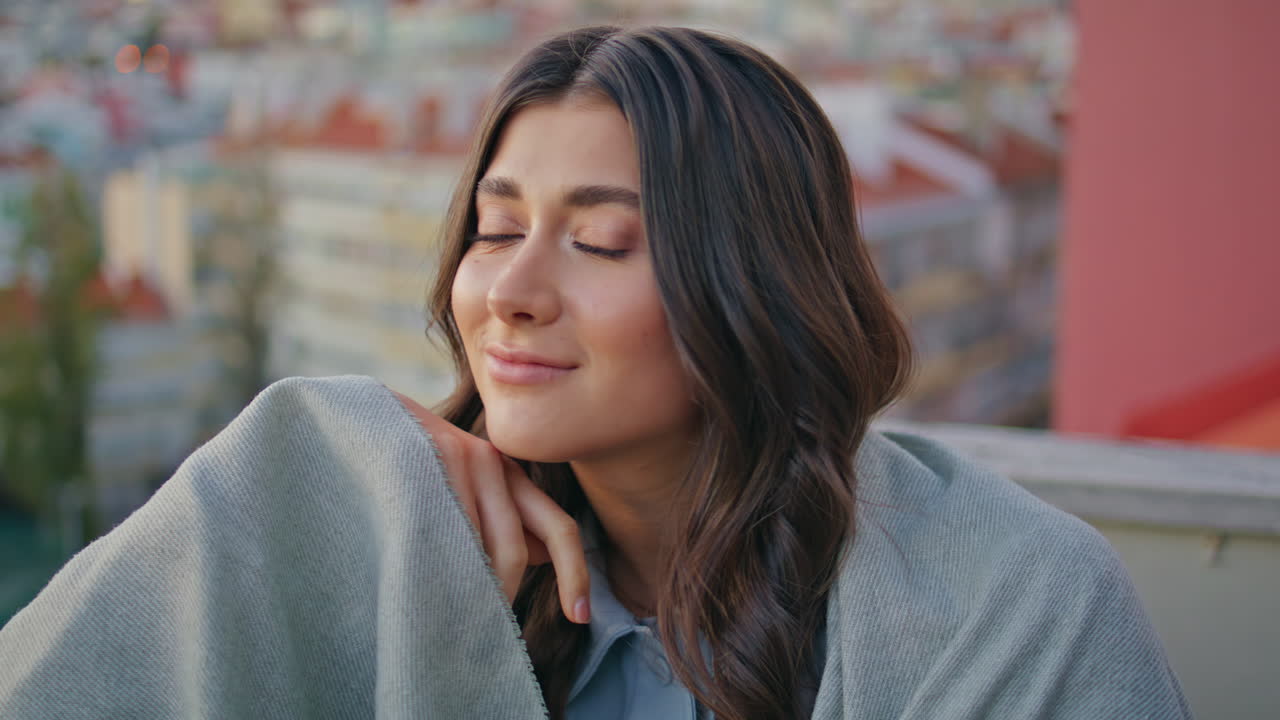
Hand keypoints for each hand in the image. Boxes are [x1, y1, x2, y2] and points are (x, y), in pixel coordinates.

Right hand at [388, 389, 589, 623]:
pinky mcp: (418, 464)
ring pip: (474, 550)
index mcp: (508, 471)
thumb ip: (505, 515)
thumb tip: (545, 558)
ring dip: (467, 593)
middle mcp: (490, 463)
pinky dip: (436, 571)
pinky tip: (423, 589)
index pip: (558, 527)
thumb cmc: (414, 458)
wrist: (358, 414)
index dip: (574, 574)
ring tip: (449, 621)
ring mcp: (453, 461)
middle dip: (503, 598)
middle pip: (513, 551)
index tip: (581, 616)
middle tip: (490, 635)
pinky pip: (436, 535)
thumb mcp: (466, 480)